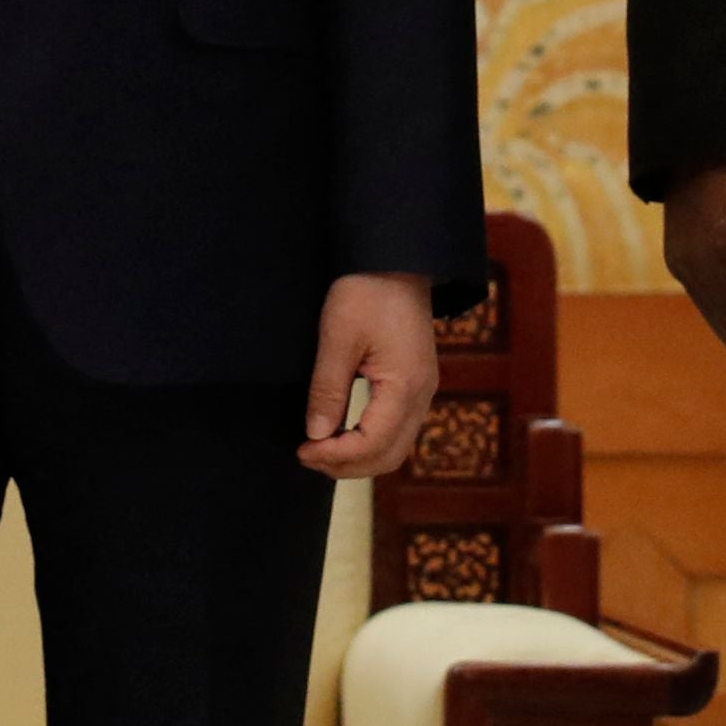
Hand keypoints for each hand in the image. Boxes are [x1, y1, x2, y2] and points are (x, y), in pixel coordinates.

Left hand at [299, 272, 438, 478]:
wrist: (397, 260)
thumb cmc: (366, 291)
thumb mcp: (338, 337)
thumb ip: (328, 389)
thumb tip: (317, 435)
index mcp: (405, 386)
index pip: (373, 444)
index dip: (336, 456)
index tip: (303, 449)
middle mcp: (422, 395)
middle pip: (389, 455)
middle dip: (347, 465)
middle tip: (307, 455)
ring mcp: (423, 390)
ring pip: (395, 446)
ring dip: (358, 457)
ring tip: (320, 448)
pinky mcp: (416, 382)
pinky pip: (397, 428)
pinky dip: (370, 441)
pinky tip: (342, 432)